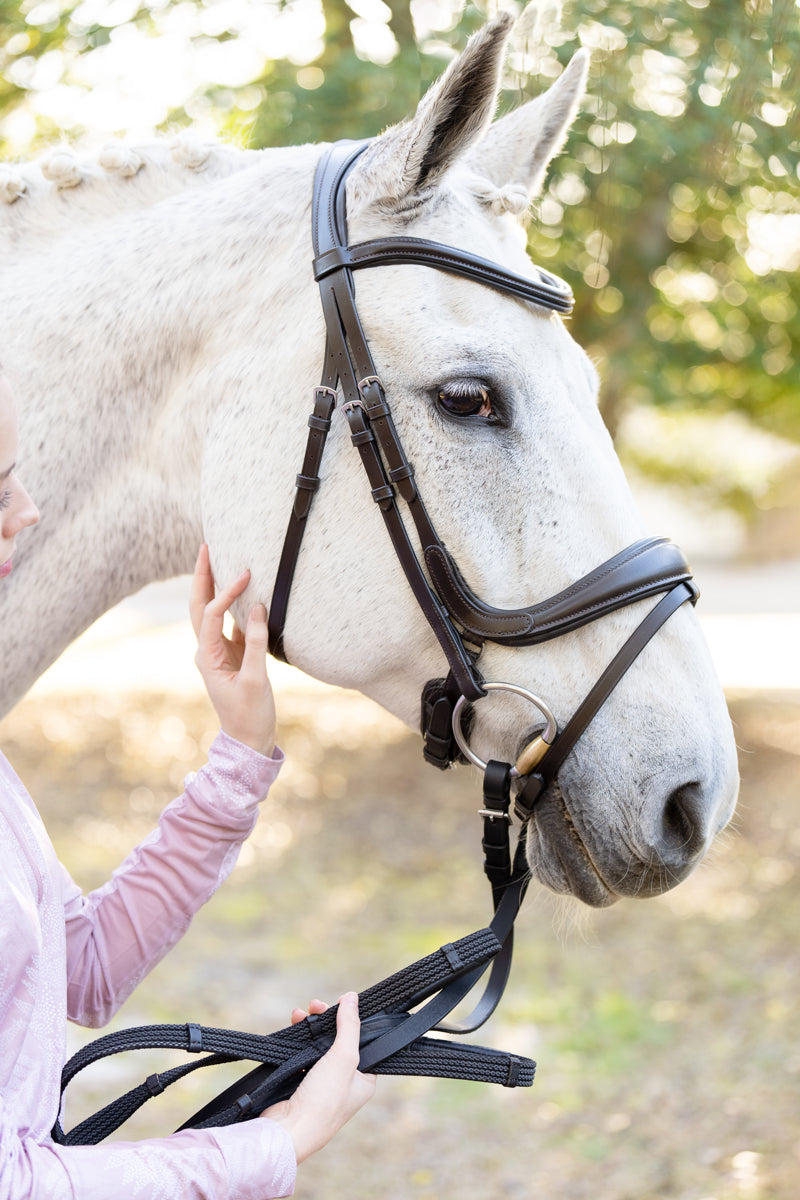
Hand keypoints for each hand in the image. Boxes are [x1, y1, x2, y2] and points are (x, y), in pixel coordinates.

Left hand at [190, 544, 276, 756]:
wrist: (248, 741)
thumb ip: (256, 642)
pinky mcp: (233, 656)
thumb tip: (258, 607)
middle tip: (207, 547)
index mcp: (208, 656)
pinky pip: (230, 623)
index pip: (213, 613)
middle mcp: (208, 650)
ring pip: (212, 612)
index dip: (228, 592)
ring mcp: (219, 652)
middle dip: (203, 576)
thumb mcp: (256, 680)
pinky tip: (243, 591)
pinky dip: (234, 604)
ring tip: (218, 560)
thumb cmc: (250, 715)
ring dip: (214, 586)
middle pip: (200, 605)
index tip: (246, 575)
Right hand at [262, 993, 376, 1162]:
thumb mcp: (344, 1058)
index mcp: (363, 1080)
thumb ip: (350, 1026)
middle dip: (327, 1020)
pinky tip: (293, 1027)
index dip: (352, 1021)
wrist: (287, 1130)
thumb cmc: (322, 1102)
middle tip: (315, 1005)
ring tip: (299, 1013)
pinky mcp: (301, 1084)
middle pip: (338, 1041)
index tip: (341, 1003)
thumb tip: (353, 998)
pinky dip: (298, 1040)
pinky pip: (302, 1054)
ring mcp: (322, 1084)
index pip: (363, 1042)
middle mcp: (345, 1083)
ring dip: (310, 1026)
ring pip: (319, 1046)